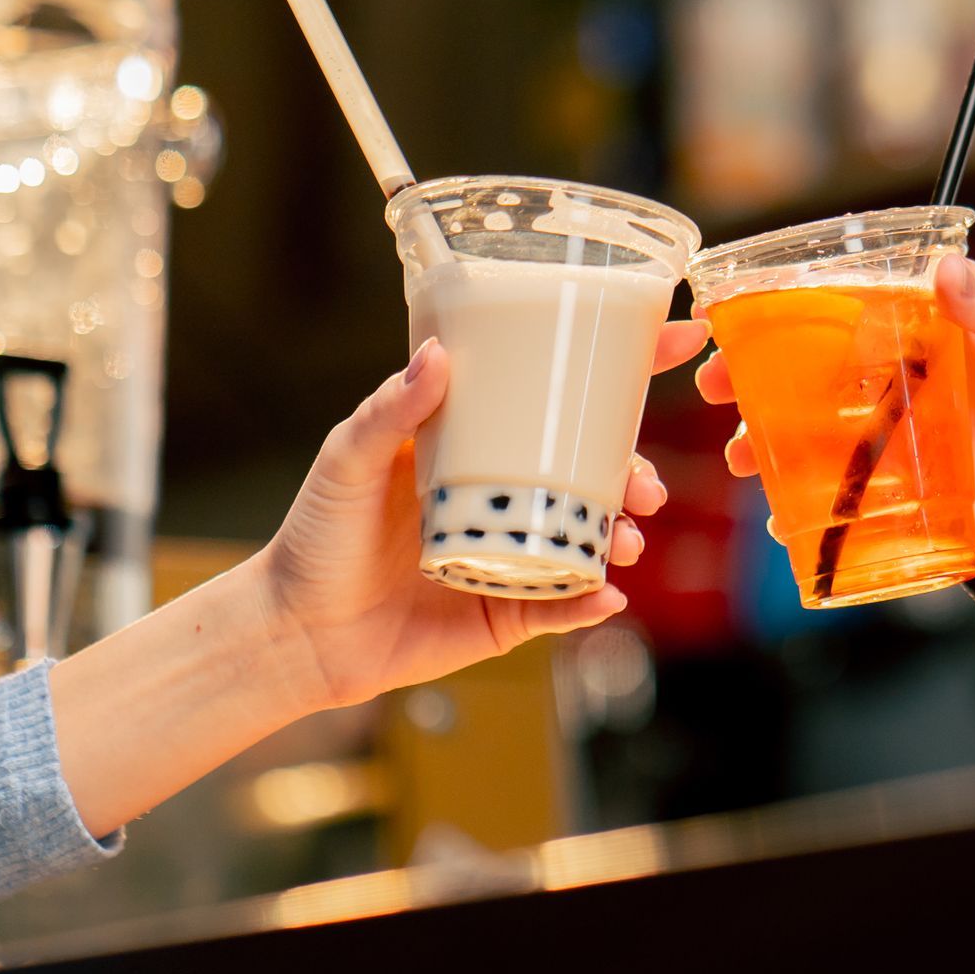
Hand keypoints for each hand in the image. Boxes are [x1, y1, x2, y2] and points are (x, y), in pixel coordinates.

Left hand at [262, 319, 710, 709]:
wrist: (295, 633)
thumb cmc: (317, 536)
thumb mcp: (349, 460)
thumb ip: (391, 411)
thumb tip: (439, 356)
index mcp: (478, 447)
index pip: (556, 400)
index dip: (624, 371)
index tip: (680, 340)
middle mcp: (505, 497)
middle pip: (594, 473)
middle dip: (638, 472)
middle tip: (646, 484)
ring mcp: (513, 555)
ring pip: (592, 538)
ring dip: (625, 535)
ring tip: (627, 540)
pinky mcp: (509, 613)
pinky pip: (566, 606)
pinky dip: (595, 600)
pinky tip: (608, 594)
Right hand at [696, 257, 974, 543]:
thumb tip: (949, 272)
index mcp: (912, 336)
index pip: (832, 313)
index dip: (777, 311)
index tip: (728, 312)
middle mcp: (887, 386)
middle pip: (799, 376)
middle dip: (744, 380)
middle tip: (711, 384)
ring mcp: (885, 442)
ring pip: (803, 436)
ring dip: (759, 442)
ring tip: (740, 454)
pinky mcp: (892, 496)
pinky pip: (832, 498)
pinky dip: (797, 504)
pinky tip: (778, 510)